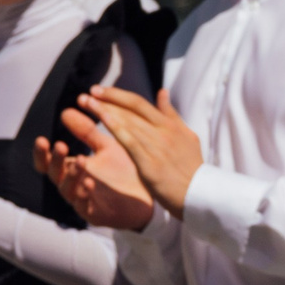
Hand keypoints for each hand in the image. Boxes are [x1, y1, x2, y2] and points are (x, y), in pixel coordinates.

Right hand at [37, 110, 156, 231]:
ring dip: (71, 175)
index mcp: (70, 168)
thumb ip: (86, 132)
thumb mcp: (105, 147)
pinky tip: (90, 182)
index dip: (41, 153)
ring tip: (80, 160)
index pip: (47, 162)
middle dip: (55, 160)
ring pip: (67, 189)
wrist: (146, 196)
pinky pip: (83, 206)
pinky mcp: (94, 214)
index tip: (41, 139)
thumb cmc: (122, 171)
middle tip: (61, 146)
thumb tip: (65, 111)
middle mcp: (71, 184)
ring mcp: (81, 200)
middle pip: (54, 174)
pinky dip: (85, 194)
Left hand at [75, 86, 201, 217]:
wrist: (199, 194)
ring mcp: (156, 146)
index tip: (99, 90)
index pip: (139, 103)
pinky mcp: (150, 162)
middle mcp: (162, 131)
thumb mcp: (186, 135)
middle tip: (86, 94)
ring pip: (127, 122)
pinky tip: (101, 119)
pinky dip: (115, 128)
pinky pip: (130, 141)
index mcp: (169, 124)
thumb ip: (171, 113)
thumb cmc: (191, 167)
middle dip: (106, 100)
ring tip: (85, 102)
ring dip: (104, 110)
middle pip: (130, 109)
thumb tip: (162, 91)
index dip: (117, 95)